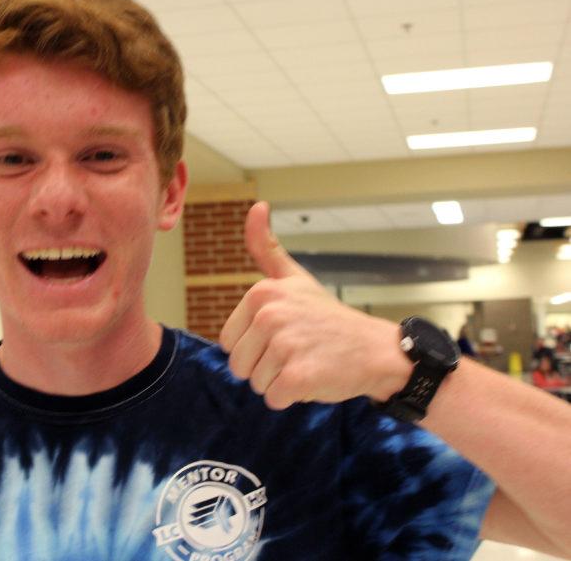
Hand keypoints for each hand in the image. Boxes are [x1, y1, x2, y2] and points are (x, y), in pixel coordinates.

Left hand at [219, 202, 410, 409]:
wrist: (376, 351)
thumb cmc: (329, 318)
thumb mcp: (294, 278)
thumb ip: (266, 248)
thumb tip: (256, 207)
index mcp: (261, 293)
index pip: (229, 341)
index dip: (254, 347)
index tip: (284, 336)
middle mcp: (269, 315)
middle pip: (239, 365)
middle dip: (264, 367)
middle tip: (297, 353)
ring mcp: (284, 345)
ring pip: (256, 383)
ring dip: (279, 383)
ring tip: (307, 362)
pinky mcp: (298, 376)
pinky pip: (274, 399)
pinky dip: (292, 398)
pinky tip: (314, 378)